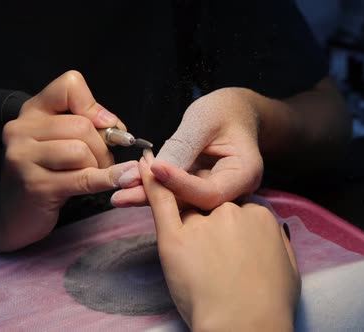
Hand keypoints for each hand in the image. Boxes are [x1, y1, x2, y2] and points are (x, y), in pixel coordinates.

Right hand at [0, 71, 137, 251]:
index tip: (104, 127)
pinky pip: (83, 178)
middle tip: (103, 162)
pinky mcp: (36, 186)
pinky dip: (108, 179)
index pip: (69, 86)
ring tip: (95, 175)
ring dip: (100, 166)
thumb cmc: (44, 173)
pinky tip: (122, 179)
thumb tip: (116, 127)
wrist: (10, 214)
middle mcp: (21, 130)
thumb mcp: (58, 141)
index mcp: (31, 111)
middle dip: (103, 146)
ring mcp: (24, 158)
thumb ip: (85, 125)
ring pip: (82, 151)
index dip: (95, 107)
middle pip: (82, 126)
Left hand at [112, 88, 263, 209]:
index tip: (154, 167)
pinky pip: (176, 193)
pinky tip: (128, 190)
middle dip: (157, 197)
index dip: (180, 184)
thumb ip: (183, 145)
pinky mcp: (198, 190)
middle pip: (193, 203)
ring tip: (119, 196)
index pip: (210, 193)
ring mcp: (215, 192)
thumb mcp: (204, 120)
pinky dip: (153, 190)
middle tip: (123, 193)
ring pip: (180, 201)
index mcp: (245, 175)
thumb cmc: (225, 110)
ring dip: (149, 197)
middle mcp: (233, 191)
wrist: (235, 113)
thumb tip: (157, 170)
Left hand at [140, 151, 299, 330]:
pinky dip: (152, 182)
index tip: (230, 244)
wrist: (243, 324)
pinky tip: (146, 166)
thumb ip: (279, 240)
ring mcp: (202, 223)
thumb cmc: (269, 304)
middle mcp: (231, 212)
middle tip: (210, 254)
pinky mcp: (174, 237)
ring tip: (187, 242)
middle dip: (209, 222)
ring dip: (184, 212)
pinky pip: (161, 202)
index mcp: (259, 216)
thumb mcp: (289, 267)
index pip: (239, 207)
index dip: (232, 224)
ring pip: (188, 208)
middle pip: (212, 203)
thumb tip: (272, 228)